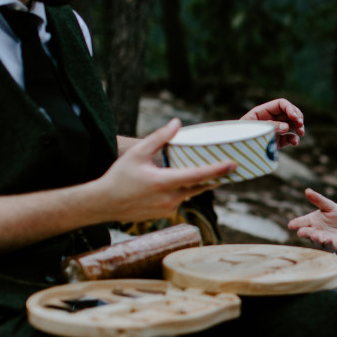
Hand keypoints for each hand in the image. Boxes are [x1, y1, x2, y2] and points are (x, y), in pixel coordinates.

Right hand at [89, 118, 233, 221]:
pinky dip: (183, 190)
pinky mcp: (165, 214)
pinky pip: (180, 199)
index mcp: (165, 183)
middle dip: (215, 177)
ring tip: (211, 172)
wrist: (104, 204)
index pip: (198, 176)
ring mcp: (168, 209)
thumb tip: (177, 123)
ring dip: (199, 184)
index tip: (233, 164)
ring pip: (191, 193)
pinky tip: (180, 182)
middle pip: (200, 186)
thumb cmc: (119, 176)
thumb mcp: (137, 153)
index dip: (217, 170)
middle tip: (229, 166)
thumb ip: (159, 138)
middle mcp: (170, 199)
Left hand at [242, 98, 304, 148]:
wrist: (234, 151)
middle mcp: (270, 119)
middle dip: (297, 117)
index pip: (281, 104)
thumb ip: (269, 126)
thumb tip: (286, 126)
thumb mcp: (252, 129)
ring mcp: (274, 130)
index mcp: (262, 111)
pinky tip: (295, 142)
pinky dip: (294, 139)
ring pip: (291, 124)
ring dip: (299, 127)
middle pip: (289, 112)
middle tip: (300, 125)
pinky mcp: (276, 141)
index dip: (290, 108)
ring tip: (301, 132)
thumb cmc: (239, 136)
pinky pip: (289, 137)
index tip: (295, 118)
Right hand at [288, 188, 336, 253]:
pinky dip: (327, 243)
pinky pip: (328, 245)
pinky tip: (328, 240)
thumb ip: (318, 200)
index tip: (291, 225)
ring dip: (315, 238)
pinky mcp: (332, 245)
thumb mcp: (330, 207)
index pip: (300, 222)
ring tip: (315, 235)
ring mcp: (322, 239)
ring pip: (315, 240)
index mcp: (311, 221)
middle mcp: (314, 231)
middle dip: (304, 232)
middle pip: (305, 232)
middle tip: (301, 231)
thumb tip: (307, 190)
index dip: (295, 223)